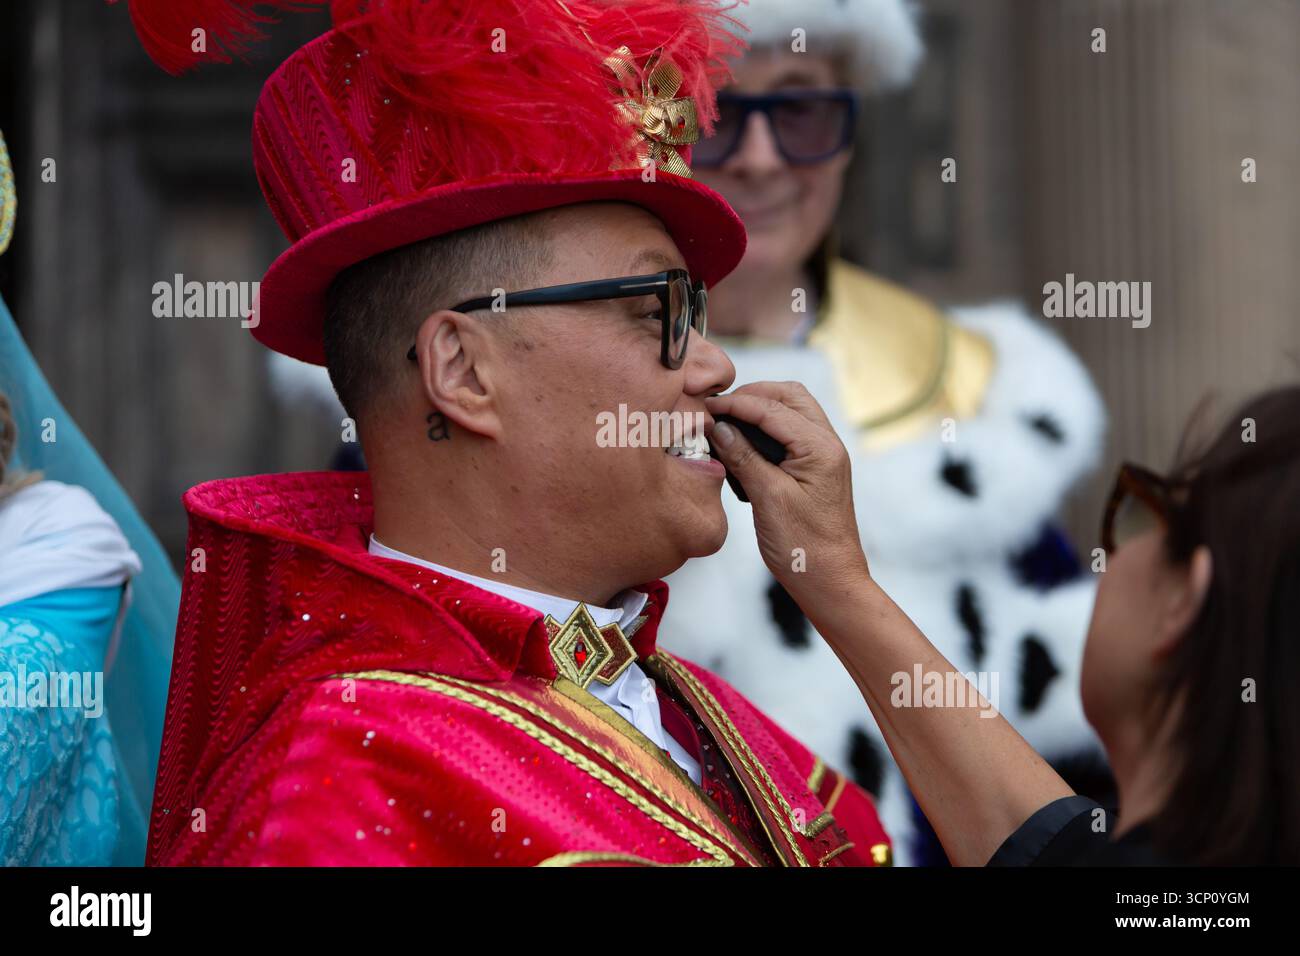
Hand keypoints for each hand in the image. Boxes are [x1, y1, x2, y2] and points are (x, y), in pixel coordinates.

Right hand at [705, 382, 869, 605]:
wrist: (829, 581)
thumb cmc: (804, 548)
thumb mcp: (768, 499)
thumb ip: (743, 458)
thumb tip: (719, 428)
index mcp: (821, 448)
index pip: (772, 409)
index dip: (736, 403)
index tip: (705, 406)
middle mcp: (827, 445)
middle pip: (789, 396)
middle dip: (753, 396)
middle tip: (719, 408)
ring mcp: (822, 456)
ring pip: (791, 412)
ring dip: (760, 409)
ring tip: (728, 421)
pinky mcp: (814, 470)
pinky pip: (790, 434)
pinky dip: (766, 429)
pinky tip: (743, 443)